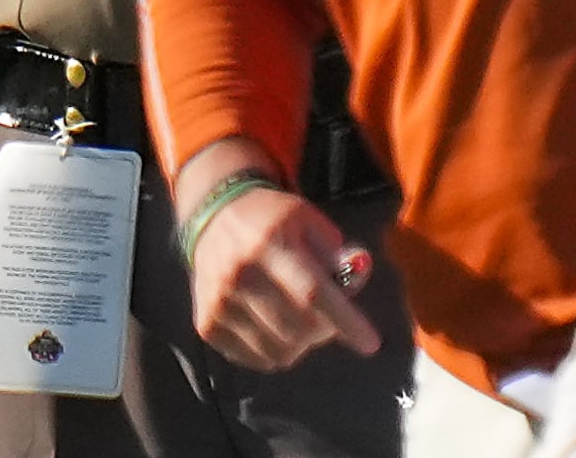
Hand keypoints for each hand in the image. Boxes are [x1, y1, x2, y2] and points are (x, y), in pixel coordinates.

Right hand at [188, 184, 381, 370]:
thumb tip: (356, 278)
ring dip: (300, 345)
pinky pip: (255, 359)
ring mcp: (219, 301)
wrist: (213, 216)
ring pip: (279, 351)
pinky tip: (271, 327)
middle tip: (326, 319)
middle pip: (298, 329)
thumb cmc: (271, 221)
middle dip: (324, 331)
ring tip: (297, 321)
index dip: (345, 322)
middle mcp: (239, 273)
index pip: (312, 293)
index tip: (369, 344)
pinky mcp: (206, 323)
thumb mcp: (309, 222)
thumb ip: (337, 253)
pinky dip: (273, 352)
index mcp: (269, 243)